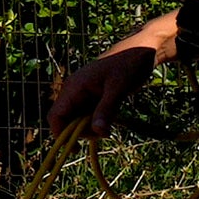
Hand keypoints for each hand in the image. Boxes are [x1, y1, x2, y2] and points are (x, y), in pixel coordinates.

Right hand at [47, 22, 173, 134]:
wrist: (142, 50)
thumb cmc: (129, 64)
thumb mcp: (119, 88)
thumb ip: (106, 110)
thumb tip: (98, 133)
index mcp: (74, 86)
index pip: (56, 116)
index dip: (60, 134)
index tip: (75, 148)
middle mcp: (74, 91)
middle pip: (66, 120)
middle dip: (80, 131)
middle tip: (103, 132)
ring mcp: (83, 93)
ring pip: (77, 119)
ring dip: (90, 127)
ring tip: (110, 124)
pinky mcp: (94, 96)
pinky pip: (88, 114)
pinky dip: (97, 120)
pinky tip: (111, 118)